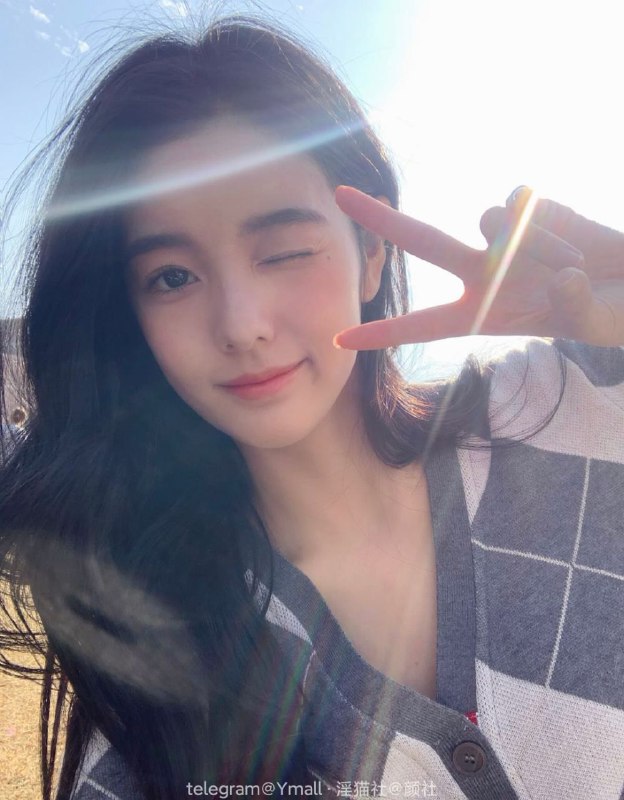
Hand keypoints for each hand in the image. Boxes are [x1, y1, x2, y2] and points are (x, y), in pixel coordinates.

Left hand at [333, 185, 623, 349]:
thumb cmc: (610, 312)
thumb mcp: (592, 325)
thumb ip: (575, 309)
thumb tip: (562, 275)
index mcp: (483, 313)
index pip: (422, 326)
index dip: (383, 333)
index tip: (339, 340)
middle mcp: (482, 272)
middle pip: (422, 241)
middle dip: (382, 220)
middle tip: (339, 194)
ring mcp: (503, 238)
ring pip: (491, 222)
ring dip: (533, 246)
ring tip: (572, 269)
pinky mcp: (530, 208)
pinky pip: (524, 205)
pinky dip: (551, 227)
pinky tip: (575, 243)